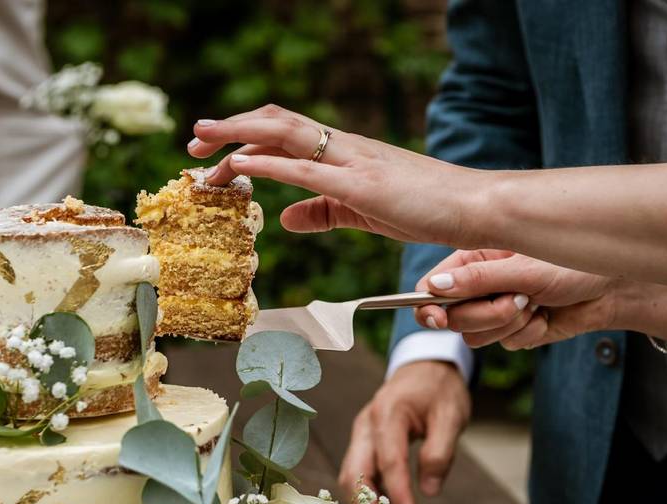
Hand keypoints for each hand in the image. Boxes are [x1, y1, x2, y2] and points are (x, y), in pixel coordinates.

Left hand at [187, 104, 487, 247]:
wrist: (474, 207)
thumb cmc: (425, 209)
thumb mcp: (362, 212)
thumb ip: (322, 213)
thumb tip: (285, 218)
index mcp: (343, 153)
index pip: (284, 133)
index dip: (245, 138)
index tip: (213, 155)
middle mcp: (343, 147)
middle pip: (275, 123)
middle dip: (230, 129)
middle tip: (193, 142)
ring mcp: (352, 161)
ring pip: (284, 135)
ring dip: (237, 136)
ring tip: (201, 141)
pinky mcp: (362, 184)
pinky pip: (306, 169)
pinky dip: (268, 163)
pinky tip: (240, 164)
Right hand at [338, 360, 469, 503]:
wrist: (424, 368)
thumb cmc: (439, 390)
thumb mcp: (452, 416)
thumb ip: (441, 452)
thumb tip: (430, 492)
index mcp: (388, 414)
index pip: (388, 461)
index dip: (397, 494)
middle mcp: (366, 424)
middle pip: (354, 471)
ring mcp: (361, 433)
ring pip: (351, 474)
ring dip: (365, 503)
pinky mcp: (363, 442)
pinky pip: (358, 471)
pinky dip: (367, 493)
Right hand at [412, 250, 617, 349]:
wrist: (611, 288)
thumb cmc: (571, 264)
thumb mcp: (524, 268)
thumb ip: (478, 279)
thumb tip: (435, 287)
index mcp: (471, 260)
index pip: (430, 287)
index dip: (428, 305)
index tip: (439, 318)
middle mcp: (477, 286)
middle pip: (452, 318)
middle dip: (487, 314)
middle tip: (519, 300)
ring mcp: (493, 310)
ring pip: (475, 336)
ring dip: (509, 324)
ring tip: (536, 303)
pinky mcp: (512, 331)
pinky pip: (504, 344)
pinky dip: (528, 333)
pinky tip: (546, 314)